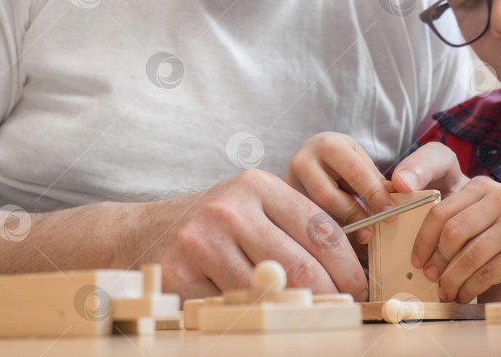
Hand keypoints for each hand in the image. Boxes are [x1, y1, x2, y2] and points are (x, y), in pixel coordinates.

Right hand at [132, 169, 367, 300]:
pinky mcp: (181, 273)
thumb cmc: (211, 224)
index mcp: (257, 186)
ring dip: (293, 311)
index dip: (347, 265)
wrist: (140, 233)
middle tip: (343, 310)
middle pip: (300, 265)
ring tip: (305, 315)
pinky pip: (233, 306)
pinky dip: (251, 314)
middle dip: (330, 295)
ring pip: (269, 292)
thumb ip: (292, 230)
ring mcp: (203, 240)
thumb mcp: (251, 209)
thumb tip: (347, 271)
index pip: (320, 228)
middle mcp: (231, 208)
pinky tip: (256, 311)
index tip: (360, 287)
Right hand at [285, 132, 395, 244]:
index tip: (390, 215)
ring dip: (338, 233)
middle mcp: (302, 162)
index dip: (375, 195)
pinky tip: (340, 249)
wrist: (310, 153)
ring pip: (313, 215)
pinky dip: (326, 239)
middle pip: (328, 198)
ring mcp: (287, 184)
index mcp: (328, 146)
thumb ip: (376, 182)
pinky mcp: (280, 204)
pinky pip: (304, 225)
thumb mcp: (360, 161)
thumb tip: (394, 208)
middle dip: (354, 217)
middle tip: (371, 234)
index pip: (355, 173)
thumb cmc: (341, 159)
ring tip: (358, 244)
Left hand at [391, 142, 500, 301]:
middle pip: (450, 232)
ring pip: (467, 257)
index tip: (418, 258)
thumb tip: (433, 254)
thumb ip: (473, 222)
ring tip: (448, 293)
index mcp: (488, 187)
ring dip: (452, 280)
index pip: (441, 211)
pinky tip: (468, 296)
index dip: (423, 239)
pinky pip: (486, 274)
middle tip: (431, 278)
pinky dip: (471, 289)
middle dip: (436, 261)